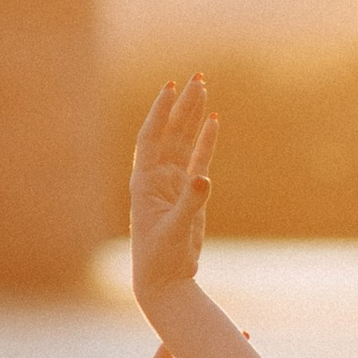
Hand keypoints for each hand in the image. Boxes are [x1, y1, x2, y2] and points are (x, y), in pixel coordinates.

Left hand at [129, 75, 215, 305]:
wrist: (164, 281)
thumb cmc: (161, 258)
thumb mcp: (174, 230)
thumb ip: (191, 203)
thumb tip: (204, 178)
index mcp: (144, 182)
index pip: (151, 137)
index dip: (161, 112)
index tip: (171, 88)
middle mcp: (156, 177)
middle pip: (171, 132)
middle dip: (182, 105)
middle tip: (197, 77)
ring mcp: (172, 184)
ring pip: (184, 142)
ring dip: (193, 116)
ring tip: (204, 87)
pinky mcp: (189, 194)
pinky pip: (197, 160)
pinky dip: (205, 141)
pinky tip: (213, 120)